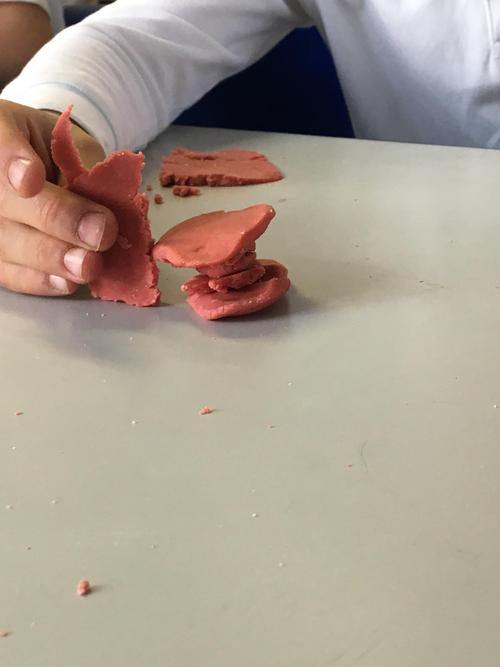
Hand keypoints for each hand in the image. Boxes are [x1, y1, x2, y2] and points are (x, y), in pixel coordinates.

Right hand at [0, 100, 116, 296]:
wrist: (41, 168)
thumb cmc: (59, 154)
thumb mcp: (78, 149)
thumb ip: (89, 173)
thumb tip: (114, 214)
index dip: (11, 163)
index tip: (30, 180)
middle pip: (4, 202)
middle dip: (55, 220)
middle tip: (98, 235)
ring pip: (5, 243)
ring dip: (50, 259)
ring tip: (87, 266)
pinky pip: (9, 273)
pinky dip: (40, 280)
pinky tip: (68, 282)